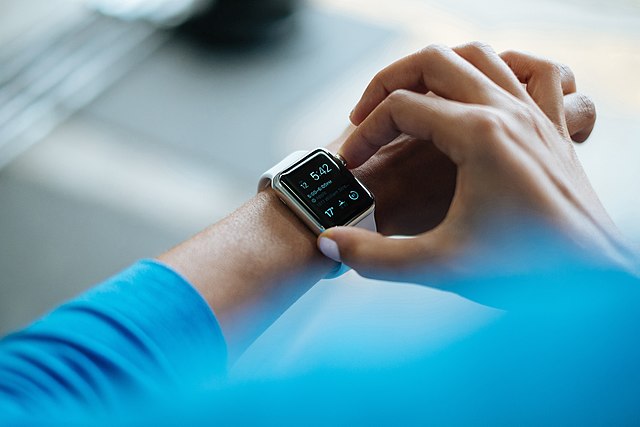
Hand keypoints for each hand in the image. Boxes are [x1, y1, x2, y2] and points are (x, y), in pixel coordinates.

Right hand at [318, 42, 634, 283]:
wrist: (596, 284)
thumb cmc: (529, 272)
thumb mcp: (440, 266)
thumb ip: (374, 257)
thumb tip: (328, 244)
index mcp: (478, 135)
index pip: (400, 108)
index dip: (364, 134)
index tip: (352, 167)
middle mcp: (508, 112)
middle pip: (433, 61)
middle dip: (387, 82)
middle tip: (366, 116)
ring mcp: (535, 115)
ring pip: (480, 55)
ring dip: (437, 68)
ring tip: (412, 98)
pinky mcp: (552, 129)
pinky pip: (537, 72)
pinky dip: (508, 66)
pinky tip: (489, 87)